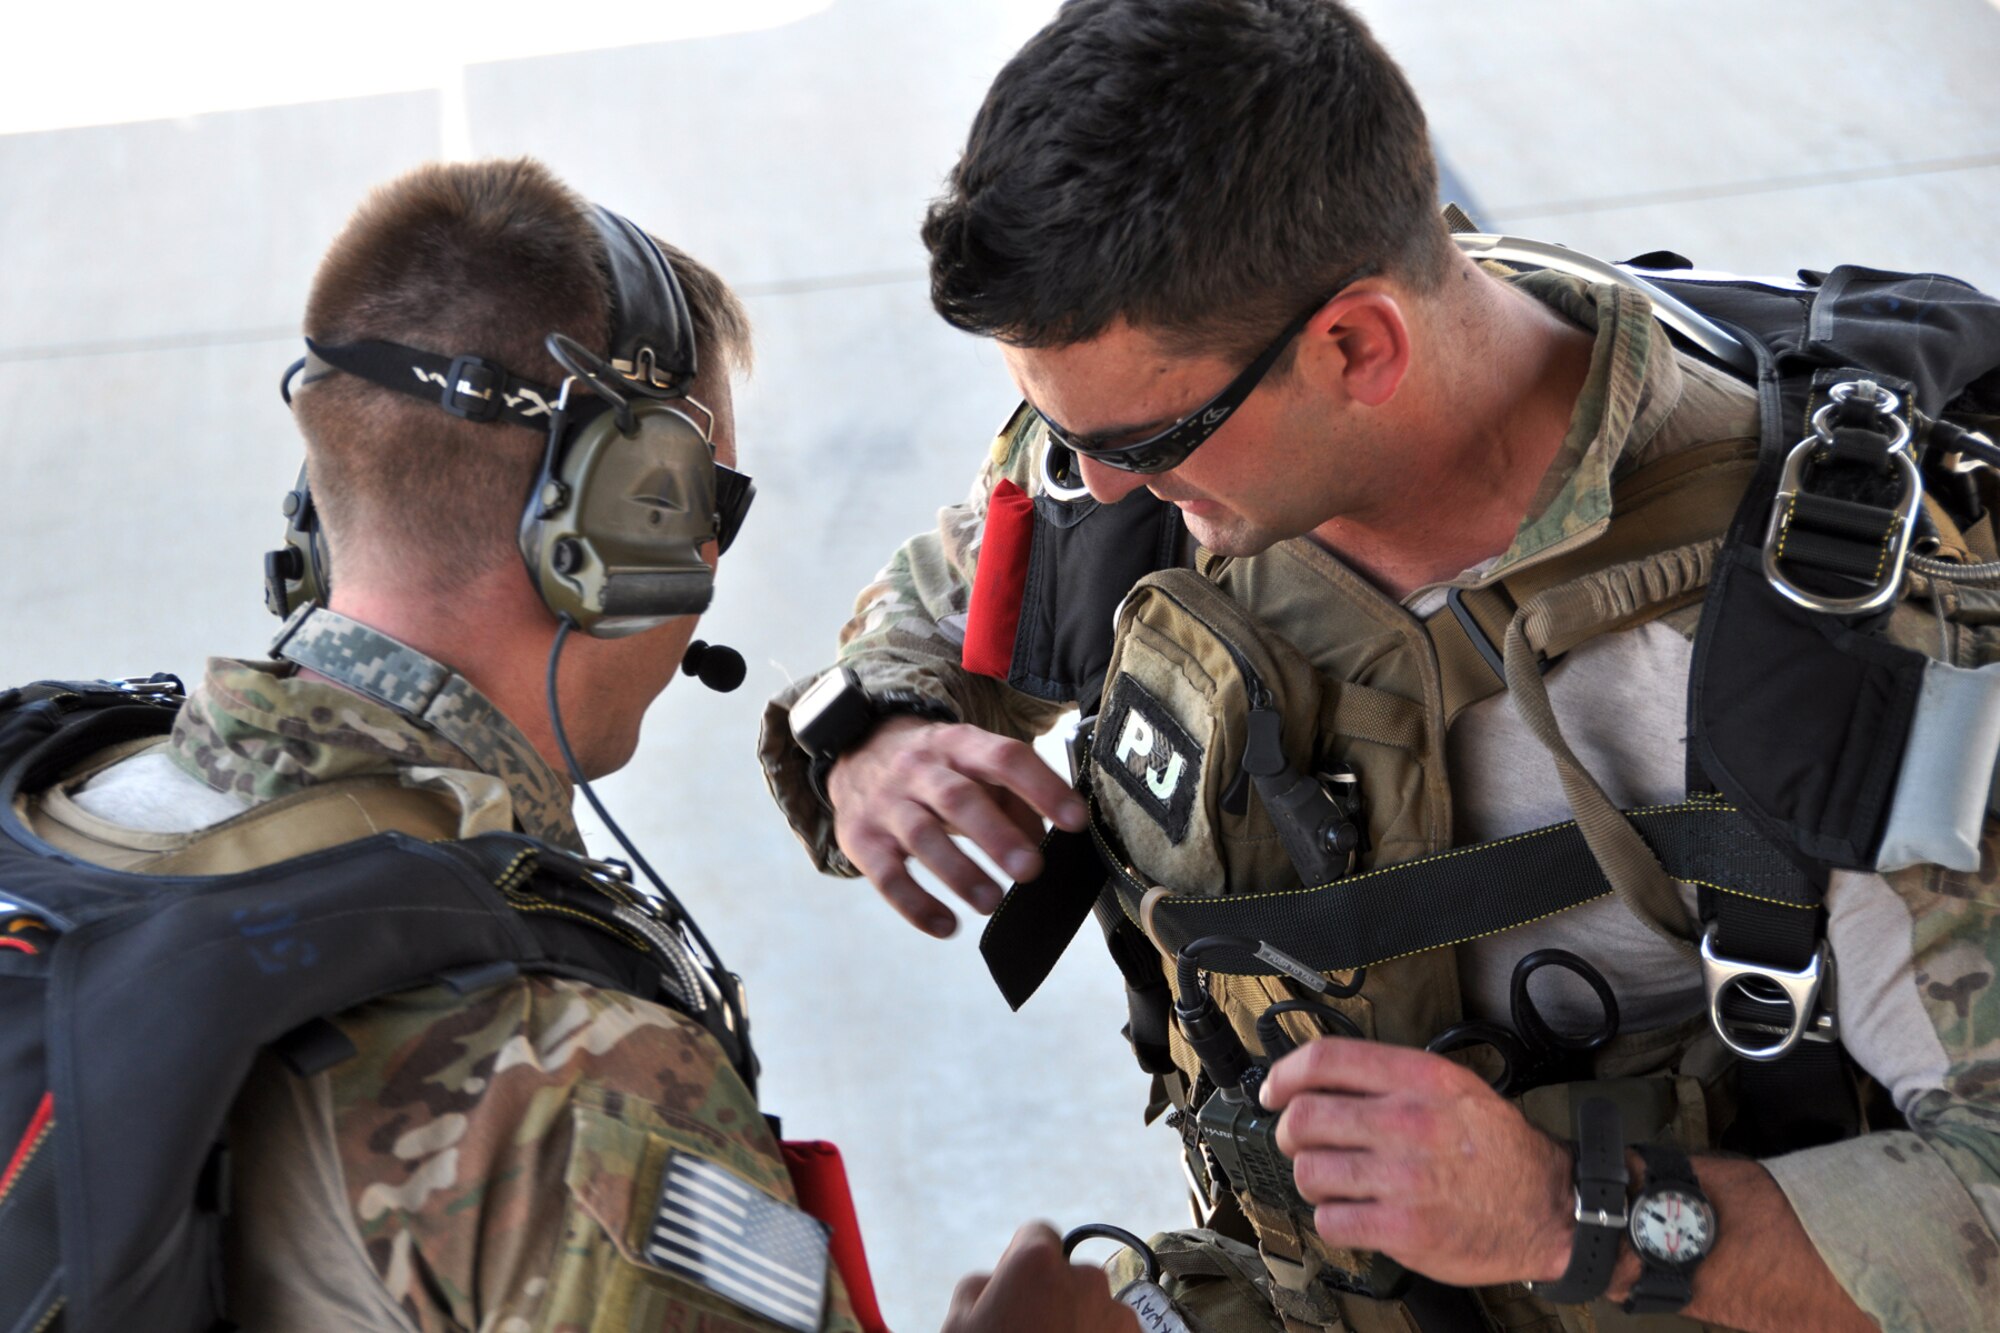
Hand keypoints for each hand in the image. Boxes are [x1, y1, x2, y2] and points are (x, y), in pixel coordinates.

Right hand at [826, 716, 1086, 936]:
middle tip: (1031, 871)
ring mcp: (887, 803)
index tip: (1075, 822)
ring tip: (992, 902)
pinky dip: (916, 905)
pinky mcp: (861, 838)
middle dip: (996, 836)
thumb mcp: (975, 767)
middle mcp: (920, 769)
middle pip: (956, 798)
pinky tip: (947, 926)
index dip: (1042, 788)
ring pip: (920, 836)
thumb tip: (1046, 846)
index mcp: (959, 744)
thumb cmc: (937, 770)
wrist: (857, 751)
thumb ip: (1016, 801)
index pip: (1004, 757)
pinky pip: (886, 875)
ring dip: (959, 873)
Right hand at [942, 1223, 1138, 1332]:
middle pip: (1069, 1275)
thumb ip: (979, 1287)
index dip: (1018, 1262)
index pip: (1035, 1234)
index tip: (1009, 1294)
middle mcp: (1087, 1280)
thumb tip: (996, 1283)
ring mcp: (1119, 1319)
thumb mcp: (955, 1325)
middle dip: (1052, 1298)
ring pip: (1095, 1309)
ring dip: (1079, 1327)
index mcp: (1038, 1263)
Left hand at [1261, 1037, 1575, 1286]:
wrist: (1551, 1206)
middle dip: (1290, 1132)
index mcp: (1419, 1079)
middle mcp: (1408, 1122)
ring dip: (1312, 1178)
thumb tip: (1320, 1079)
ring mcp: (1404, 1178)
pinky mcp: (1403, 1229)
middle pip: (1305, 1117)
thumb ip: (1390, 1078)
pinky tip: (1354, 1214)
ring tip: (1334, 1181)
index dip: (1284, 1074)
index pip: (1326, 1060)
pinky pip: (1332, 1221)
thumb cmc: (1499, 1149)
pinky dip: (1333, 1220)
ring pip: (1310, 1171)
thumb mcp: (1454, 1087)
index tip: (1273, 1091)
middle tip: (1301, 1143)